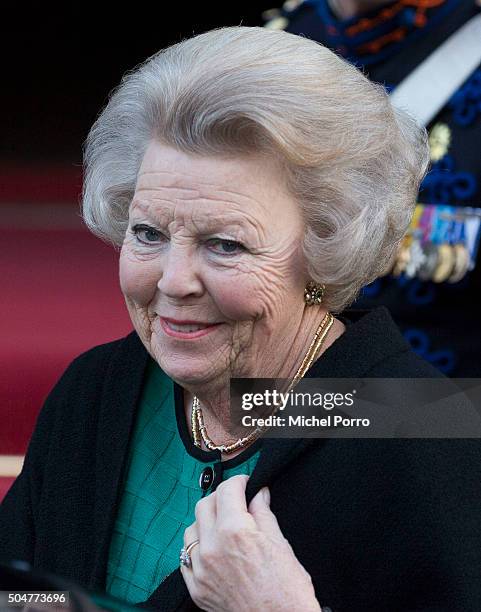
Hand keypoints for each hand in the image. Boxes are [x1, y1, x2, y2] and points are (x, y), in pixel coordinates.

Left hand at [180, 474, 320, 611]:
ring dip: (206, 521)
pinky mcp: (196, 588)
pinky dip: (197, 548)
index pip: (227, 489)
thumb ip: (263, 513)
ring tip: (224, 526)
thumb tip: (258, 492)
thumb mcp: (280, 543)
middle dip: (221, 498)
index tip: (246, 484)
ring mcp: (200, 569)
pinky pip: (186, 558)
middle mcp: (211, 547)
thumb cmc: (287, 591)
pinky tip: (213, 549)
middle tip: (237, 502)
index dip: (239, 482)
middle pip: (204, 504)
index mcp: (234, 531)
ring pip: (191, 529)